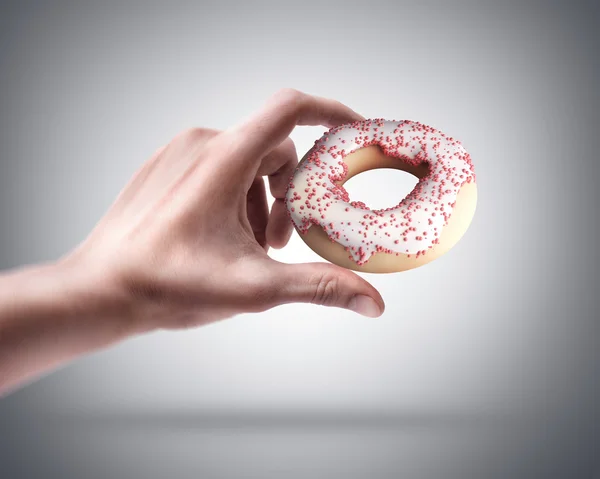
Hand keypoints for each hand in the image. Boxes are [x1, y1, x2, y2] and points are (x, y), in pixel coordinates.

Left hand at [66, 89, 383, 330]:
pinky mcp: (166, 167)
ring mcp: (180, 153)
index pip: (291, 110)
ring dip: (261, 201)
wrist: (100, 290)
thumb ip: (319, 286)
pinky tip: (222, 238)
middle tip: (280, 242)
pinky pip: (218, 168)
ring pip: (246, 162)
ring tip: (249, 247)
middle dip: (289, 195)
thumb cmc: (167, 284)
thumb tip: (372, 302)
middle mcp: (202, 143)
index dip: (330, 113)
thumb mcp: (254, 286)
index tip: (353, 132)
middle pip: (274, 150)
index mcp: (225, 159)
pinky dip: (235, 198)